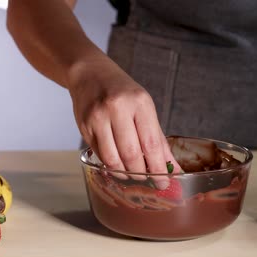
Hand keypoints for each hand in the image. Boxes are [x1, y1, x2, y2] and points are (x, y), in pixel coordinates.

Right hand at [68, 58, 179, 188]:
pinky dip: (110, 165)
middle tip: (150, 183)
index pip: (151, 143)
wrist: (90, 74)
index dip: (158, 167)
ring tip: (133, 176)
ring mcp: (98, 118)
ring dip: (125, 174)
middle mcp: (118, 108)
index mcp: (139, 103)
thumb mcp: (145, 108)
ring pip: (112, 159)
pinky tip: (118, 166)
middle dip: (142, 174)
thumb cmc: (123, 92)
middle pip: (131, 154)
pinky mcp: (84, 126)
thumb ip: (158, 139)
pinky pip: (99, 154)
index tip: (165, 182)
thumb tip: (173, 167)